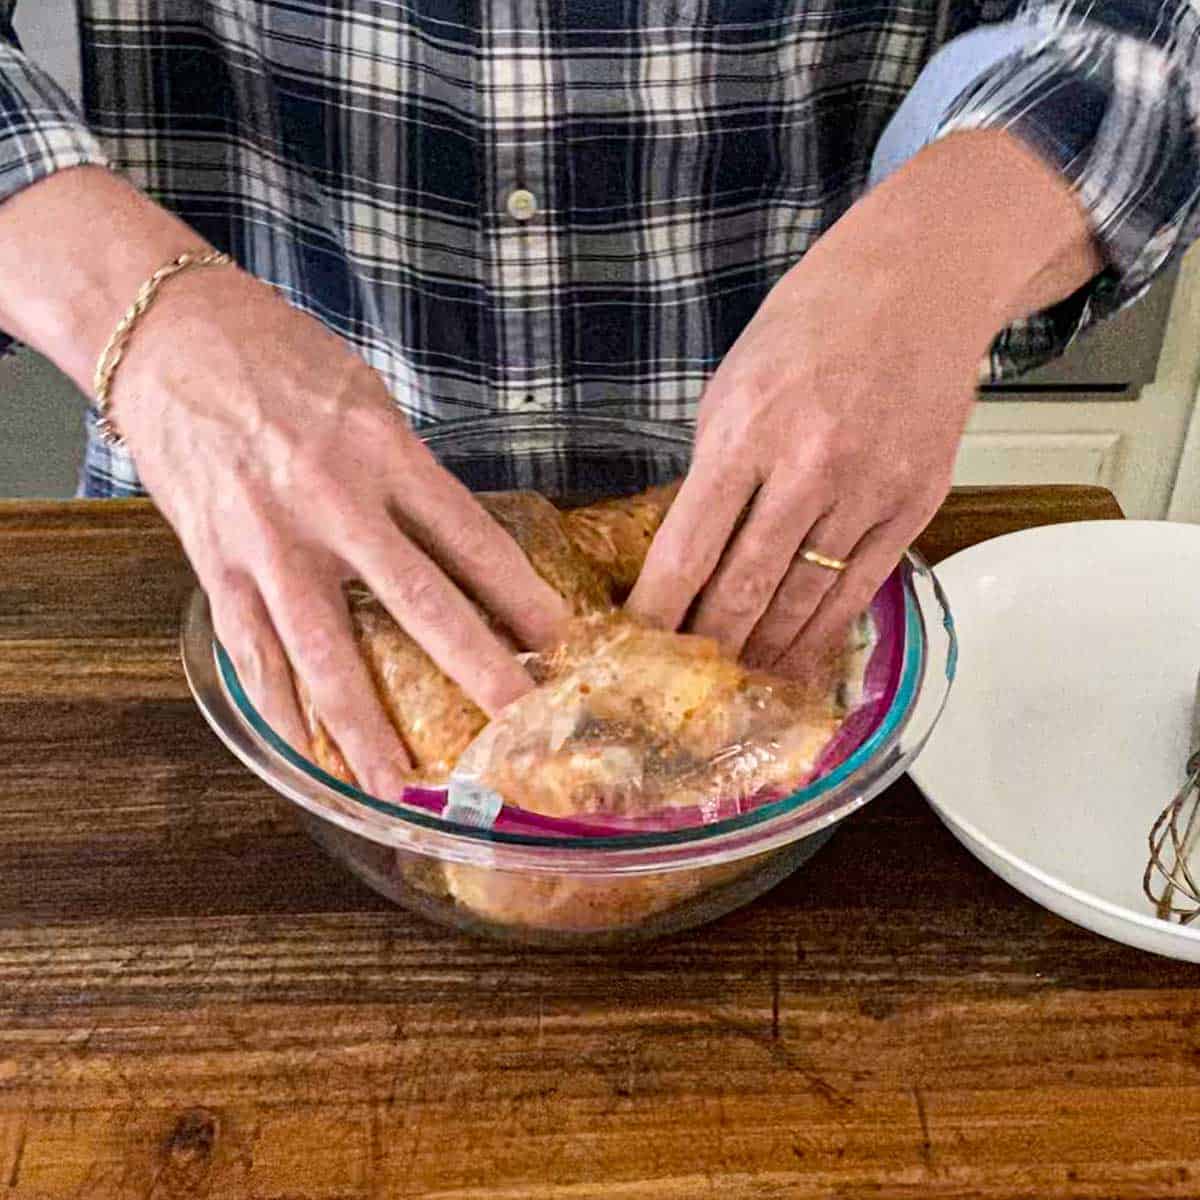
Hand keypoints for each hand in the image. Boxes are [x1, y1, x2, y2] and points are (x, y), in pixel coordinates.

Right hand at [111, 268, 567, 797]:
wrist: (164, 333)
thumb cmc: (277, 355)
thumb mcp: (368, 400)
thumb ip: (410, 476)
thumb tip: (457, 550)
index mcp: (382, 452)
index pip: (472, 540)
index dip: (524, 598)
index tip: (563, 643)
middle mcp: (330, 503)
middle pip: (418, 604)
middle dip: (475, 672)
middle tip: (519, 727)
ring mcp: (267, 542)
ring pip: (325, 655)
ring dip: (367, 730)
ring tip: (401, 787)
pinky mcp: (214, 566)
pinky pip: (253, 655)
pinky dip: (283, 711)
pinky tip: (310, 755)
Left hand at [629, 131, 1101, 674]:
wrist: (919, 284)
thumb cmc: (811, 325)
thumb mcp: (732, 384)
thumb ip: (713, 469)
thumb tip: (693, 549)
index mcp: (745, 431)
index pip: (687, 549)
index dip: (658, 610)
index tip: (635, 647)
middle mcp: (808, 467)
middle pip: (744, 587)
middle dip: (707, 645)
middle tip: (681, 686)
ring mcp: (868, 489)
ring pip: (804, 600)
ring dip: (764, 652)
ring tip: (735, 689)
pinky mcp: (915, 503)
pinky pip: (860, 588)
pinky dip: (824, 633)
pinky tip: (799, 662)